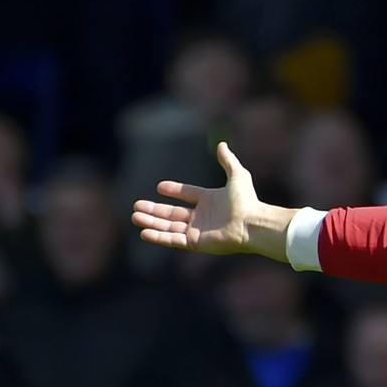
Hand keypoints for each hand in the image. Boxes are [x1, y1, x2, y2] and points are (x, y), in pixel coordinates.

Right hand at [131, 142, 292, 258]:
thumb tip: (221, 144)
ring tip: (135, 216)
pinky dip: (159, 236)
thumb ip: (228, 161)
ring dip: (151, 222)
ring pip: (169, 227)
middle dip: (154, 210)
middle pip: (173, 213)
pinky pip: (173, 240)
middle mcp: (202, 216)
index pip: (188, 194)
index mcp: (210, 200)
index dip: (174, 190)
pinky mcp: (196, 243)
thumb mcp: (237, 175)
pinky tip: (144, 232)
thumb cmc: (246, 201)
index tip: (160, 187)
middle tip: (136, 206)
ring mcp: (198, 230)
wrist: (251, 224)